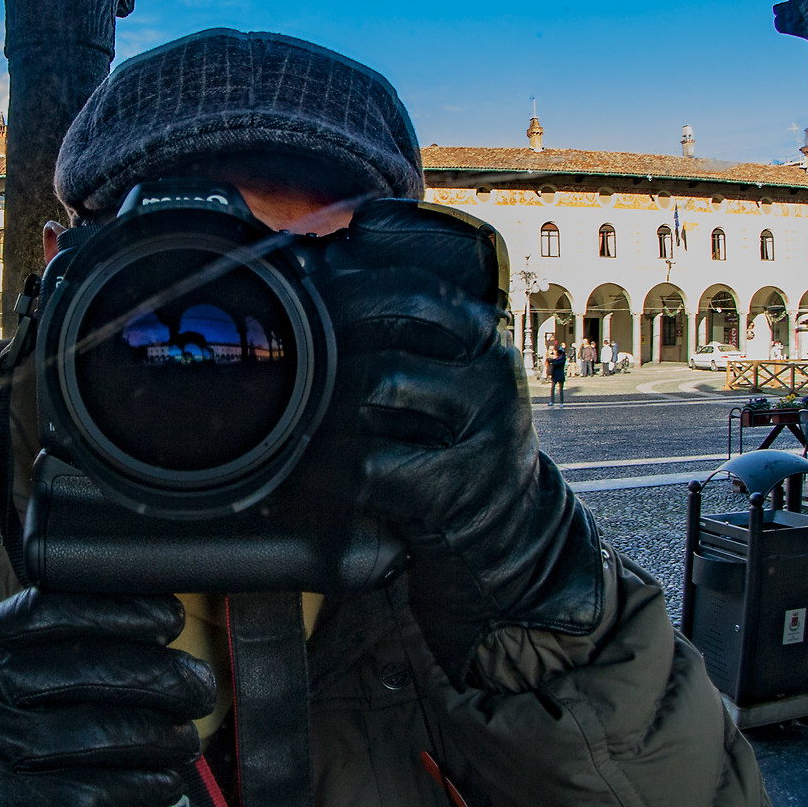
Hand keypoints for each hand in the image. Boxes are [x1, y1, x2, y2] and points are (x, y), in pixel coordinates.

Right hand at [0, 589, 214, 806]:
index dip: (118, 610)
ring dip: (160, 737)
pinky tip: (165, 783)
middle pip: (84, 670)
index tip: (169, 618)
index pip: (50, 610)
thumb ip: (69, 648)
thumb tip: (160, 624)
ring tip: (186, 740)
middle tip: (198, 688)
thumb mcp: (20, 685)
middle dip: (159, 677)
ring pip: (97, 733)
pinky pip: (94, 792)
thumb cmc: (14, 745)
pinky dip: (142, 787)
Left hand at [321, 208, 603, 680]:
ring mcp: (482, 430)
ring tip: (305, 411)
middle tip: (294, 336)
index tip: (312, 273)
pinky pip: (370, 463)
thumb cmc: (456, 449)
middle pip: (403, 313)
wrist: (513, 539)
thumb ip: (402, 334)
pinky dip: (331, 468)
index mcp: (486, 339)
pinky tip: (321, 471)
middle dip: (336, 316)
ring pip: (380, 381)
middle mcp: (493, 372)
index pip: (423, 279)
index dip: (359, 270)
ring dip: (328, 396)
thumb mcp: (448, 382)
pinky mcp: (457, 490)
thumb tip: (319, 267)